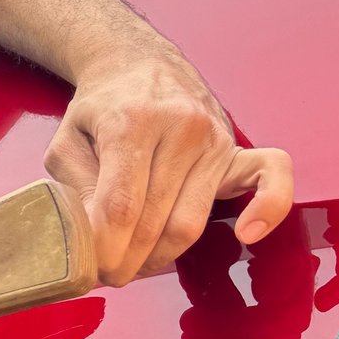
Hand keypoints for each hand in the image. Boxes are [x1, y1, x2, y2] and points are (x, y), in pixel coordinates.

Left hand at [45, 50, 292, 286]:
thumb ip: (74, 187)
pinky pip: (272, 178)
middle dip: (128, 261)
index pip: (122, 206)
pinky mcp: (236, 147)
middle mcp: (180, 128)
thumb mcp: (66, 140)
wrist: (138, 63)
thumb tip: (91, 238)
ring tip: (136, 264)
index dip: (106, 249)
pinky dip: (268, 210)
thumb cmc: (101, 107)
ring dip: (161, 257)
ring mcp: (213, 138)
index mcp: (131, 122)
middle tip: (109, 275)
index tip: (93, 269)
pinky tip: (247, 234)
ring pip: (191, 223)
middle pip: (155, 222)